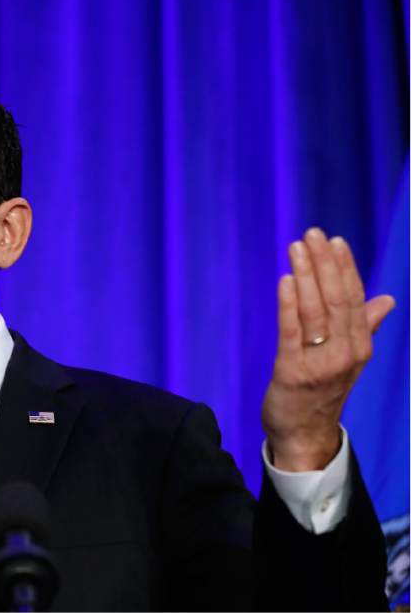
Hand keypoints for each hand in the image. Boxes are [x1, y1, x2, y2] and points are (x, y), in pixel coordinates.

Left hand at [262, 227, 394, 470]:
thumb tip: (386, 300)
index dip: (344, 268)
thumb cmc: (322, 392)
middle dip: (324, 264)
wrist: (304, 436)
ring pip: (315, 311)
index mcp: (359, 346)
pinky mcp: (292, 371)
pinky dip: (289, 304)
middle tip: (312, 234)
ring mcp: (320, 363)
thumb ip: (363, 327)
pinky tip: (285, 280)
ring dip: (306, 276)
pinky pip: (292, 331)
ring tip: (296, 248)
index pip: (354, 299)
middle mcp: (345, 353)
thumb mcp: (348, 359)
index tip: (335, 241)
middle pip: (336, 300)